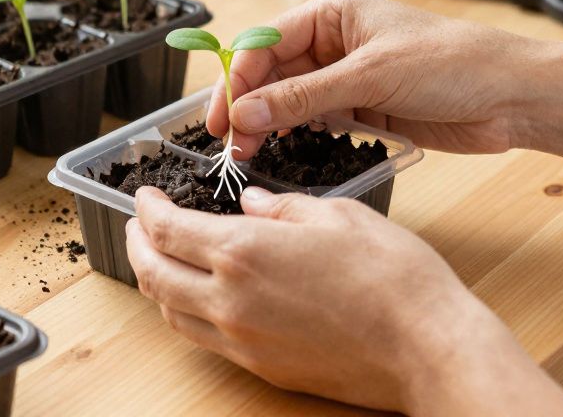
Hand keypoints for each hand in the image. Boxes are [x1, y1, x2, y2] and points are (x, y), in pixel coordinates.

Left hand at [127, 186, 562, 414]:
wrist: (426, 346)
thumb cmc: (392, 276)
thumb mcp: (337, 214)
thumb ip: (282, 206)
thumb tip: (252, 203)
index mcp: (243, 251)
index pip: (165, 229)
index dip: (145, 209)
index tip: (144, 195)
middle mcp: (230, 300)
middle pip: (152, 274)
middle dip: (137, 244)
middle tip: (140, 224)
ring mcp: (243, 340)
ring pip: (171, 312)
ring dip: (157, 281)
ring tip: (164, 258)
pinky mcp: (262, 367)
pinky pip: (204, 337)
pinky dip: (188, 310)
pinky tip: (203, 294)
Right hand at [207, 0, 538, 156]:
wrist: (514, 97)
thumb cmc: (454, 62)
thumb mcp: (371, 76)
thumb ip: (304, 97)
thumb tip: (247, 113)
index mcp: (333, 13)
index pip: (265, 43)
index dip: (238, 79)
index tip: (223, 118)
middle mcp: (335, 42)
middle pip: (272, 74)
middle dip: (249, 107)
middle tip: (231, 147)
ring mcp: (349, 78)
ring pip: (290, 102)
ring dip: (269, 127)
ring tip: (251, 157)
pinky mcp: (364, 111)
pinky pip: (316, 123)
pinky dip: (298, 139)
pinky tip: (285, 156)